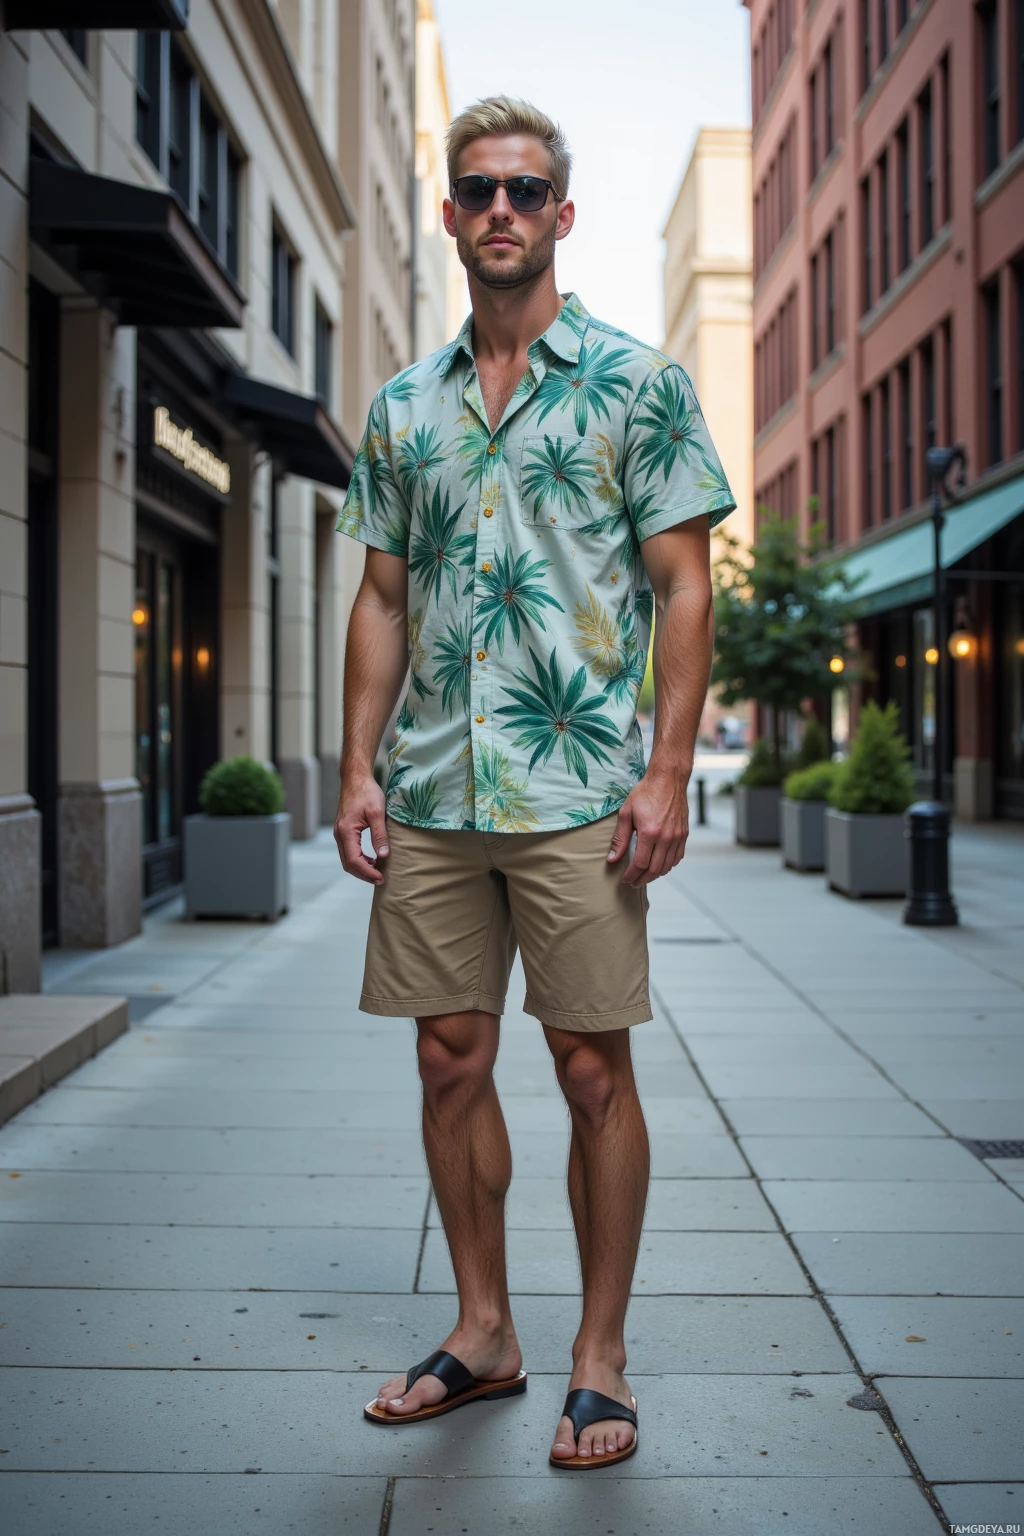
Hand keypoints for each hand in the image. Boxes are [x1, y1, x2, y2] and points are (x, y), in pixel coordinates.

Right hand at [334, 774, 389, 884]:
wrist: (355, 778)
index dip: (367, 872)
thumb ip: (380, 835)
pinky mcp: (343, 830)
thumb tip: (384, 855)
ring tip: (377, 871)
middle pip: (348, 864)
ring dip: (361, 868)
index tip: (381, 877)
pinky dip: (359, 860)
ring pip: (346, 859)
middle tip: (380, 879)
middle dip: (364, 874)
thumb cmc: (367, 792)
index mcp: (346, 831)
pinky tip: (371, 860)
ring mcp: (339, 833)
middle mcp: (339, 834)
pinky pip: (348, 851)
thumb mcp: (378, 813)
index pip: (354, 860)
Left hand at [606, 767, 689, 886]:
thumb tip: (612, 859)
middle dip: (642, 879)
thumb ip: (619, 838)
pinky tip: (659, 865)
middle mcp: (666, 838)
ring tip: (644, 876)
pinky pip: (677, 857)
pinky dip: (668, 865)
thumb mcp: (626, 813)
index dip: (631, 875)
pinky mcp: (684, 834)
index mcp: (649, 833)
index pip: (640, 864)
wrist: (668, 780)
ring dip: (655, 875)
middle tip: (633, 882)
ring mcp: (677, 837)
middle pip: (654, 870)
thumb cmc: (645, 793)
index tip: (625, 879)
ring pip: (667, 866)